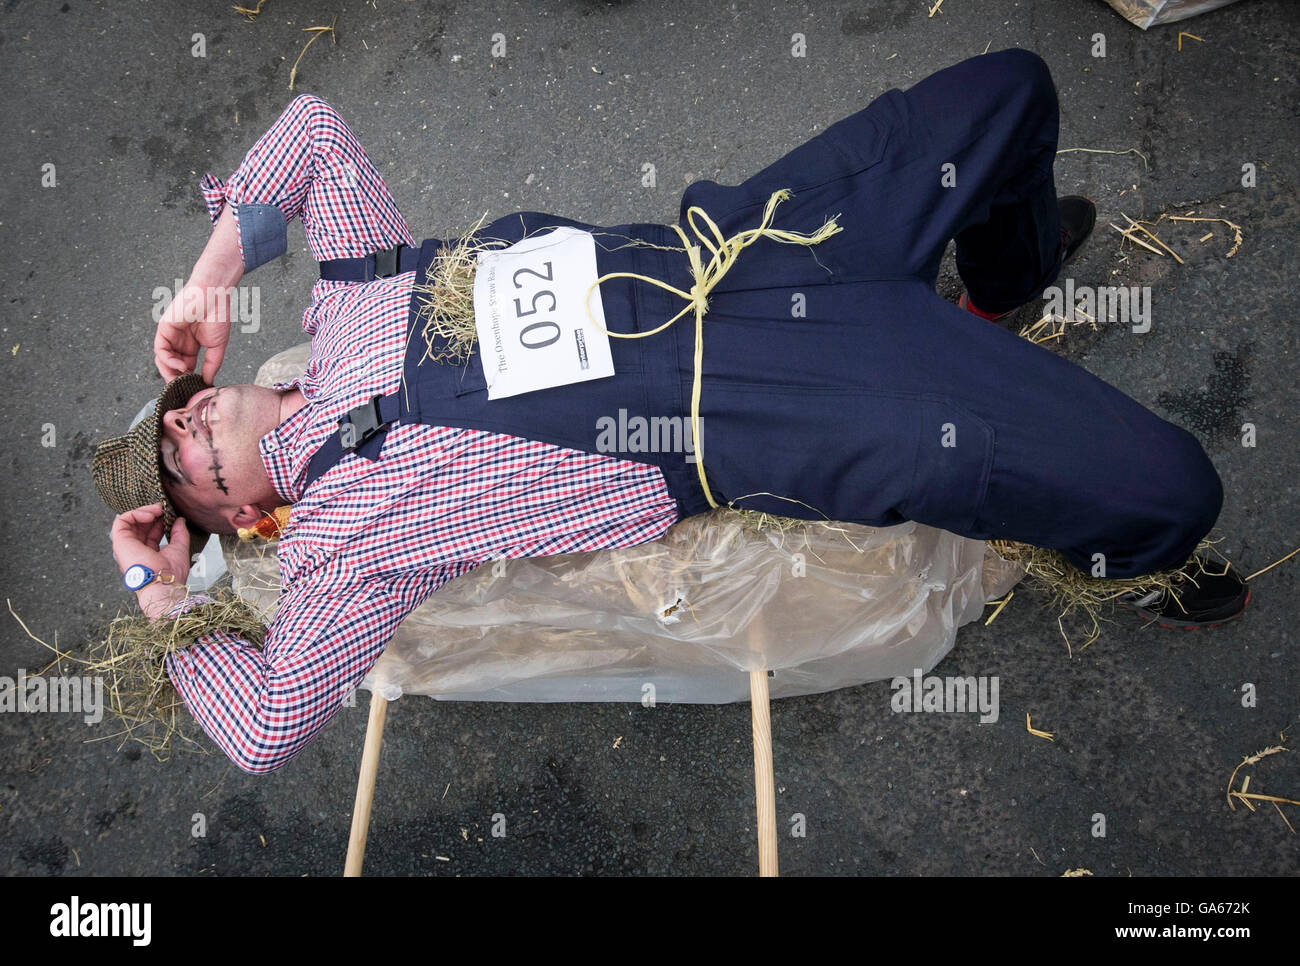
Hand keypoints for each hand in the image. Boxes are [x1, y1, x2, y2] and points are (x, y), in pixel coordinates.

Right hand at [111, 503, 192, 619]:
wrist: (163, 582)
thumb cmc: (171, 573)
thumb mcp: (179, 548)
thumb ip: (179, 533)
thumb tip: (180, 520)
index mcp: (147, 554)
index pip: (150, 533)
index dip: (159, 521)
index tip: (170, 515)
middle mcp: (134, 550)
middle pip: (139, 526)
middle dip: (152, 514)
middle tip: (164, 509)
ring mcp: (126, 546)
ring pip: (130, 521)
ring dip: (145, 511)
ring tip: (158, 510)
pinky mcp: (119, 541)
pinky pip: (122, 520)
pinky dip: (136, 513)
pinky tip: (151, 515)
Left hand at [154, 280, 231, 382]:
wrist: (213, 296)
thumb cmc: (217, 316)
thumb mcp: (217, 347)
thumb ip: (211, 364)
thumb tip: (207, 382)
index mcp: (191, 345)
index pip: (185, 366)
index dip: (188, 378)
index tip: (195, 388)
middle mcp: (179, 341)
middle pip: (171, 365)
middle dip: (176, 378)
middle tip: (184, 388)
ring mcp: (170, 335)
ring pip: (163, 359)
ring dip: (169, 372)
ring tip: (180, 379)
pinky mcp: (164, 329)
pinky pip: (160, 349)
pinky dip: (168, 360)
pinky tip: (180, 365)